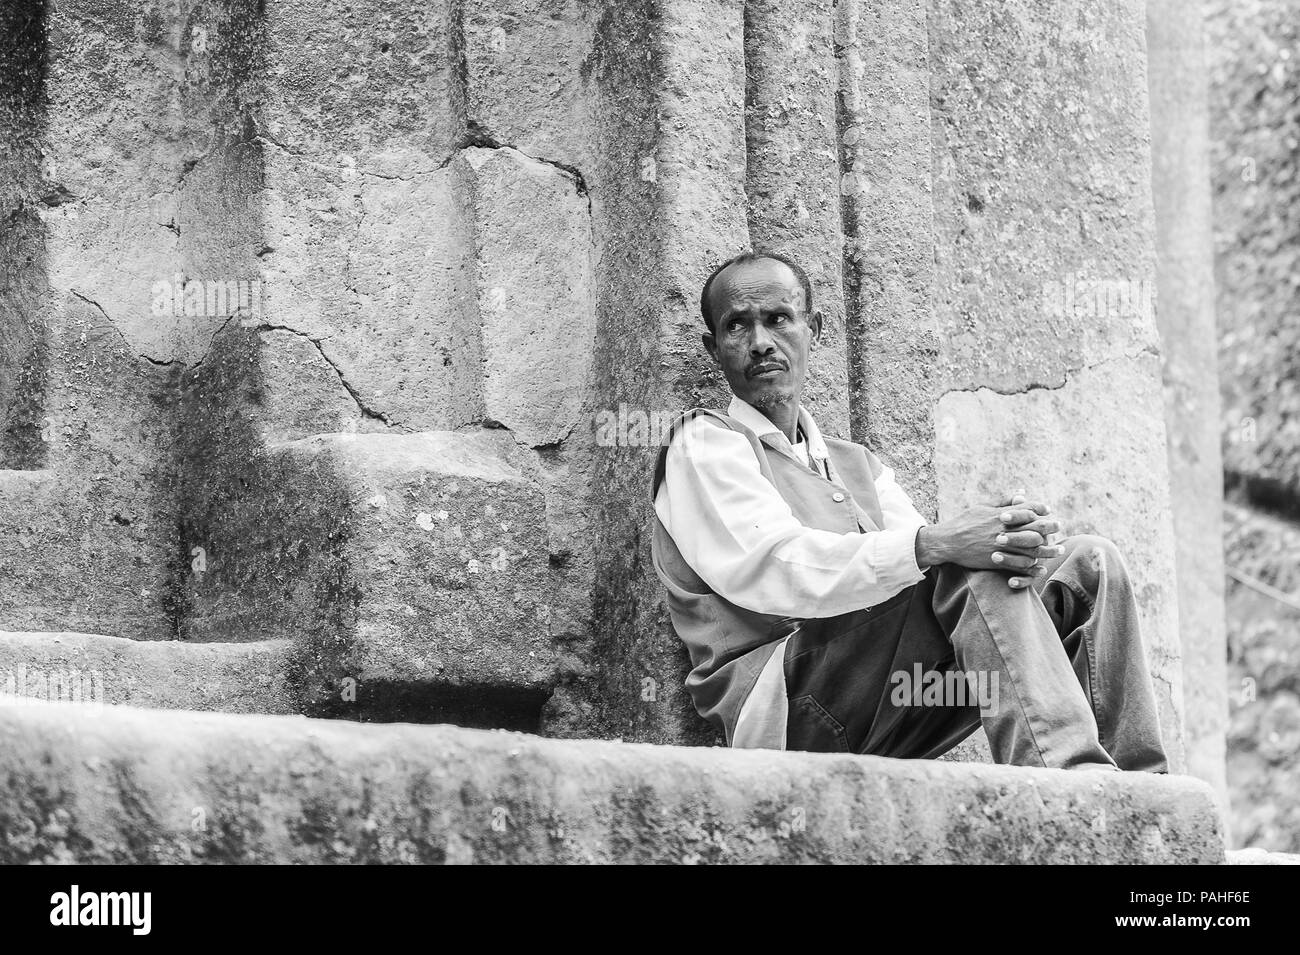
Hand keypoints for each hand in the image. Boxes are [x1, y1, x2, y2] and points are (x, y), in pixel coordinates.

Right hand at [915, 487, 1063, 588]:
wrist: (947, 542)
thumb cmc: (964, 522)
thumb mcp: (982, 507)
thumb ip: (1004, 501)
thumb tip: (1022, 493)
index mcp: (1001, 515)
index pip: (1028, 508)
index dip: (1040, 508)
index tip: (1048, 510)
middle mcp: (1004, 529)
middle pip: (1035, 527)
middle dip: (1050, 527)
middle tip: (1058, 526)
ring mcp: (1001, 546)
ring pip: (1031, 548)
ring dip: (1048, 550)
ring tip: (1058, 550)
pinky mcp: (996, 560)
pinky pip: (1019, 565)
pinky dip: (1032, 568)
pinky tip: (1041, 567)